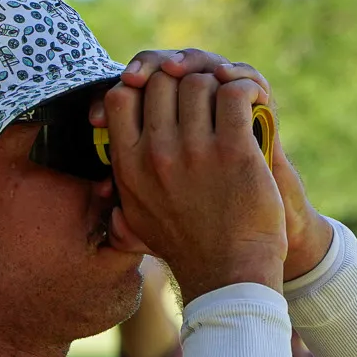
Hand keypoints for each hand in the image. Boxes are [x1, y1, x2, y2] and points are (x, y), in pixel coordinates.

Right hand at [100, 49, 284, 303]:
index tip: (164, 96)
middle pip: (161, 82)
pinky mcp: (234, 150)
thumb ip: (121, 199)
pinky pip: (233, 93)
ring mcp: (194, 150)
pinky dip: (246, 89)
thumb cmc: (189, 249)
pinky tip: (253, 102)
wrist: (230, 274)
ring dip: (218, 85)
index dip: (141, 86)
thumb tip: (103, 193)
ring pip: (199, 82)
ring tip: (232, 104)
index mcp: (128, 166)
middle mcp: (156, 153)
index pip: (118, 96)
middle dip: (184, 81)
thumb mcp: (139, 224)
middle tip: (205, 99)